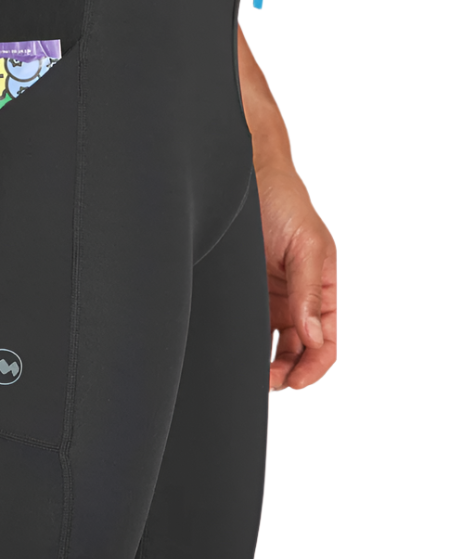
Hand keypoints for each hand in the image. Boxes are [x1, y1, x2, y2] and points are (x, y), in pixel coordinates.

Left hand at [256, 164, 336, 390]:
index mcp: (320, 289)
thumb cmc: (283, 202)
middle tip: (265, 382)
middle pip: (296, 351)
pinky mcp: (240, 289)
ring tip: (248, 374)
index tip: (295, 382)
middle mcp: (295, 297)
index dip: (313, 367)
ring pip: (269, 343)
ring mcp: (266, 296)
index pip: (324, 342)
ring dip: (263, 363)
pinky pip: (244, 323)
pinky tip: (233, 350)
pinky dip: (242, 341)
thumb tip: (313, 337)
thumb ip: (310, 291)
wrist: (244, 175)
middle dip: (285, 372)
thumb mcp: (307, 244)